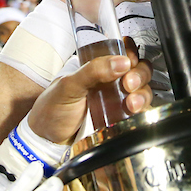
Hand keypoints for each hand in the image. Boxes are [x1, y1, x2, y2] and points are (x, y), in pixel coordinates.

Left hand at [27, 39, 152, 143]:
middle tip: (129, 83)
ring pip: (142, 88)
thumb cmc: (51, 109)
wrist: (47, 141)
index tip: (128, 61)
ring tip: (131, 102)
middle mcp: (109, 80)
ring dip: (142, 93)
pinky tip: (133, 111)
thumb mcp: (68, 86)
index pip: (122, 50)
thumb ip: (92, 71)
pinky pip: (140, 109)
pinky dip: (142, 108)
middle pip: (138, 68)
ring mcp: (116, 98)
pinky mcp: (120, 117)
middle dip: (139, 74)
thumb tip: (120, 62)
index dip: (130, 52)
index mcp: (96, 66)